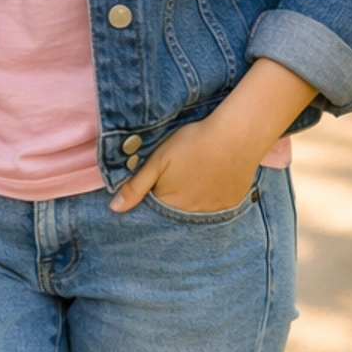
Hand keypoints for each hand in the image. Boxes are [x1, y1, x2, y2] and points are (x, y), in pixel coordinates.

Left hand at [109, 111, 259, 214]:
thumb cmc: (192, 144)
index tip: (156, 183)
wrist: (235, 136)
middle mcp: (192, 215)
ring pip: (195, 211)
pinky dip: (209, 198)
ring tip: (194, 177)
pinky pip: (215, 208)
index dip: (152, 197)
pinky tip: (210, 180)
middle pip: (175, 213)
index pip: (154, 211)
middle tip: (178, 176)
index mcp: (171, 205)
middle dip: (171, 200)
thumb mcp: (157, 160)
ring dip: (191, 200)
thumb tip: (115, 209)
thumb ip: (135, 186)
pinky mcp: (230, 204)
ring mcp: (214, 211)